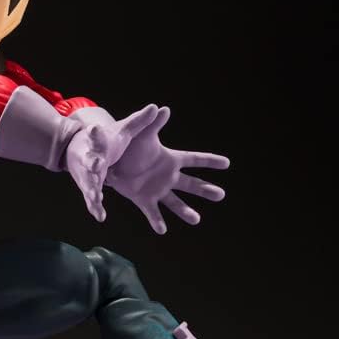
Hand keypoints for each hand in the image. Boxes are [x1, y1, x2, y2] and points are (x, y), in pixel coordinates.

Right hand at [64, 104, 162, 221]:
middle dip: (92, 163)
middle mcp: (91, 157)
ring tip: (96, 197)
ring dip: (92, 190)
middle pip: (90, 160)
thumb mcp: (121, 131)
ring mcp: (88, 174)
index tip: (94, 128)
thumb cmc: (104, 141)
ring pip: (89, 183)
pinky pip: (91, 199)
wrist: (78, 151)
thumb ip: (139, 122)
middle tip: (96, 166)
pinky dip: (95, 207)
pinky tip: (100, 216)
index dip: (95, 133)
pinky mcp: (88, 187)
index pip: (96, 135)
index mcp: (98, 142)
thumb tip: (159, 107)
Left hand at [106, 107, 229, 233]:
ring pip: (175, 203)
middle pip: (191, 184)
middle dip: (206, 190)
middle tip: (221, 195)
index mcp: (171, 160)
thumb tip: (163, 108)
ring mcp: (157, 189)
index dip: (210, 161)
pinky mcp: (144, 199)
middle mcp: (168, 177)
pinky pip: (152, 211)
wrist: (111, 160)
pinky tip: (162, 230)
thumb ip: (154, 124)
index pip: (194, 160)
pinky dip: (156, 221)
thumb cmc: (129, 146)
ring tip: (196, 220)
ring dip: (186, 211)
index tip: (227, 163)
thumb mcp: (143, 134)